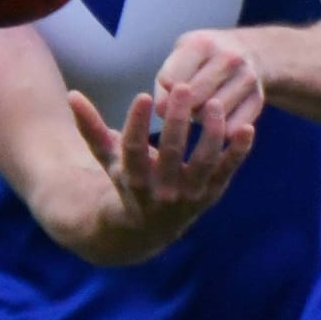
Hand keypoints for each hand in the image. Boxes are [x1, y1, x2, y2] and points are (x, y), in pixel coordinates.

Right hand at [67, 77, 254, 259]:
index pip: (133, 149)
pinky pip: (226, 173)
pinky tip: (248, 128)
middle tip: (182, 87)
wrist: (147, 231)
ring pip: (202, 163)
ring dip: (211, 134)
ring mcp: (188, 196)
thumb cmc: (126, 183)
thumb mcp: (108, 159)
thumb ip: (91, 128)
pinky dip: (238, 153)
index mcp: (133, 180)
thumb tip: (72, 95)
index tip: (143, 96)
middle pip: (170, 152)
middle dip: (176, 120)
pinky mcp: (210, 195)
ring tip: (214, 104)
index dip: (136, 123)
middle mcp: (161, 191)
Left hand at [151, 27, 267, 131]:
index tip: (169, 92)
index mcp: (202, 43)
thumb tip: (161, 111)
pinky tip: (218, 119)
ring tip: (201, 108)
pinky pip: (232, 127)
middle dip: (183, 108)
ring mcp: (246, 78)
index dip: (165, 92)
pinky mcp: (257, 99)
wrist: (249, 51)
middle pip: (194, 98)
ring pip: (212, 115)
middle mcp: (228, 58)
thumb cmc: (203, 59)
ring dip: (201, 119)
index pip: (173, 79)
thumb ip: (165, 84)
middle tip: (185, 105)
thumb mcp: (180, 58)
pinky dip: (220, 130)